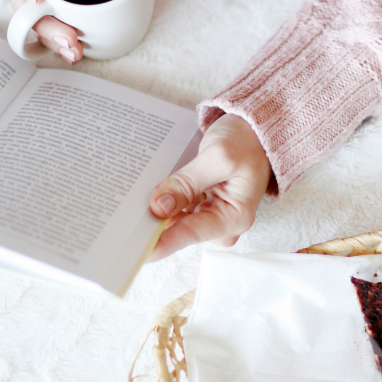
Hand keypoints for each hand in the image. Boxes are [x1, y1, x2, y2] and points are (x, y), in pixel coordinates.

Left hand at [148, 114, 272, 260]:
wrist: (256, 132)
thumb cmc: (247, 142)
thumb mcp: (217, 157)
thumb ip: (187, 183)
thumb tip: (159, 208)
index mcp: (234, 217)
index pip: (189, 234)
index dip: (159, 243)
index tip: (134, 249)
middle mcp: (224, 224)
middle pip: (179, 231)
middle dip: (155, 221)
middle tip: (125, 213)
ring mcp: (213, 217)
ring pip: (175, 221)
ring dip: (158, 209)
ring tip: (137, 197)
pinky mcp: (204, 208)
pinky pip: (178, 210)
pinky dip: (166, 201)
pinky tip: (152, 192)